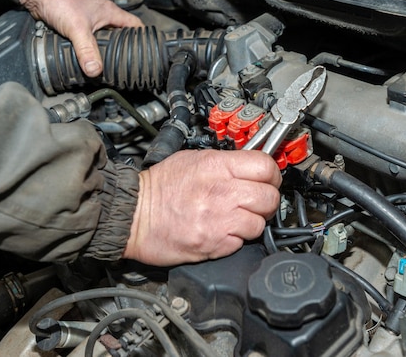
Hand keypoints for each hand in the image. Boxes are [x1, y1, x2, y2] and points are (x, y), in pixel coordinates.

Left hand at [19, 0, 143, 76]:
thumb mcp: (77, 28)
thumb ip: (87, 51)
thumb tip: (95, 70)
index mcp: (110, 13)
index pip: (135, 25)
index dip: (143, 38)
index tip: (147, 52)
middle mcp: (103, 16)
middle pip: (121, 35)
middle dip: (124, 49)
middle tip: (127, 64)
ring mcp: (90, 21)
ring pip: (104, 38)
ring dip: (105, 50)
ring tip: (109, 65)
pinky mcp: (77, 26)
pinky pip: (89, 41)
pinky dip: (90, 50)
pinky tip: (88, 59)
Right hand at [123, 150, 281, 265]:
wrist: (134, 216)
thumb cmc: (158, 188)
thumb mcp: (191, 159)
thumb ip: (223, 162)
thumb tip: (247, 166)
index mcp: (216, 166)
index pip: (265, 166)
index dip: (271, 174)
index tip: (268, 179)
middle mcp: (222, 192)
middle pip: (269, 197)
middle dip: (266, 200)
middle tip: (255, 201)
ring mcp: (219, 220)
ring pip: (260, 223)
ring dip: (252, 222)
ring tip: (235, 218)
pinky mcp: (214, 244)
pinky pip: (241, 243)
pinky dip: (235, 239)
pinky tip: (221, 231)